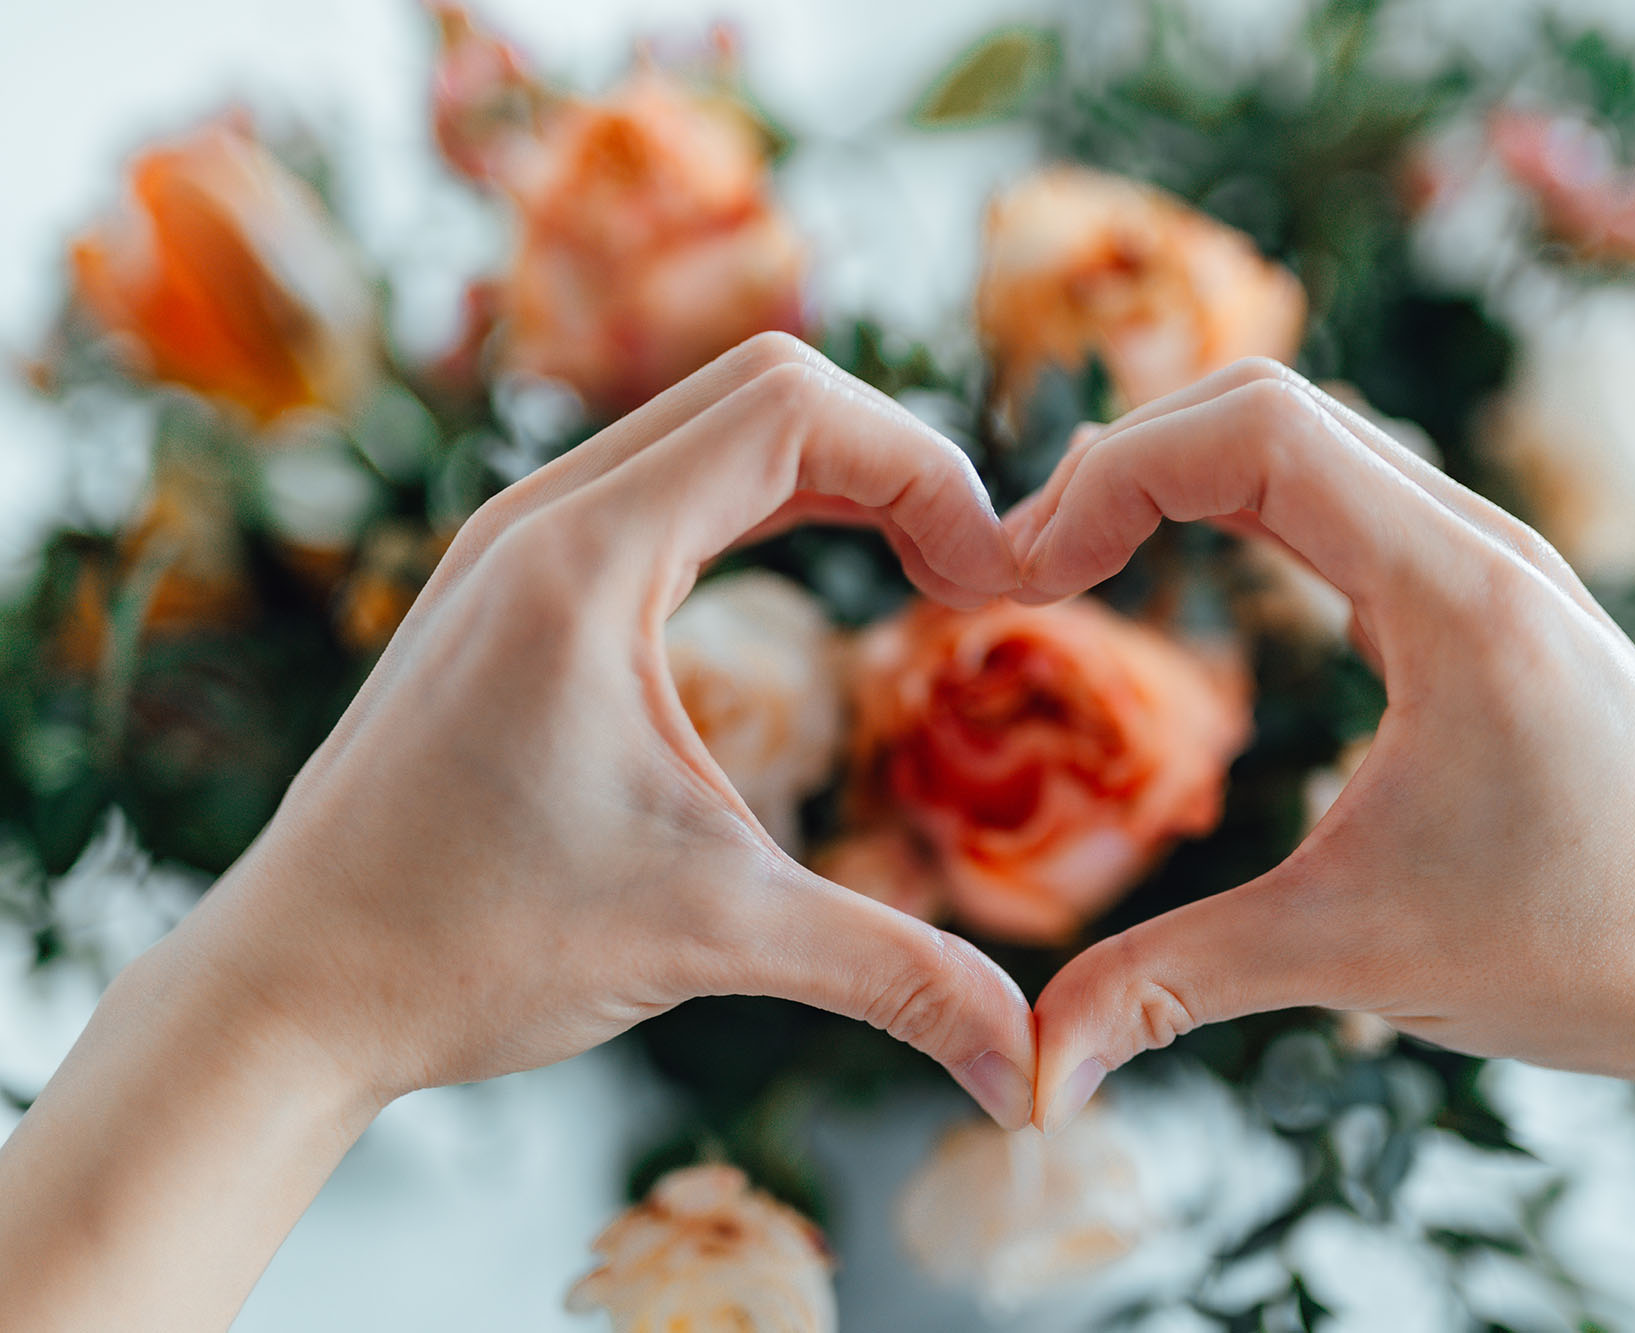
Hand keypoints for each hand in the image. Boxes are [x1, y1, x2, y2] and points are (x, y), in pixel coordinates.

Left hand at [0, 334, 1041, 1331]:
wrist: (292, 988)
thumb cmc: (469, 950)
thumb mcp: (709, 941)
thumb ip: (890, 977)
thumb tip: (1033, 1070)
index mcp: (584, 561)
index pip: (793, 407)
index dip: (926, 469)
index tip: (992, 579)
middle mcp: (540, 517)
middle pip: (764, 386)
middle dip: (896, 459)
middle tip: (971, 575)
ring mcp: (514, 541)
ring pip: (711, 424)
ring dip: (832, 474)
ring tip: (920, 570)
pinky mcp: (509, 584)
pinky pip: (664, 482)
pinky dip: (765, 502)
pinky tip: (812, 582)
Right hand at [1008, 359, 1634, 1321]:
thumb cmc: (1585, 952)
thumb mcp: (1354, 957)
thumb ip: (1172, 990)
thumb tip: (1028, 1074)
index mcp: (1457, 594)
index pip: (1257, 430)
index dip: (1110, 473)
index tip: (1023, 572)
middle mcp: (1481, 543)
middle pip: (1267, 405)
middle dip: (1122, 463)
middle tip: (1027, 568)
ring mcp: (1492, 560)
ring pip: (1311, 438)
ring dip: (1181, 474)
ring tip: (1080, 562)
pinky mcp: (1488, 597)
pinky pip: (1348, 494)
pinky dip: (1243, 505)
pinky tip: (1191, 578)